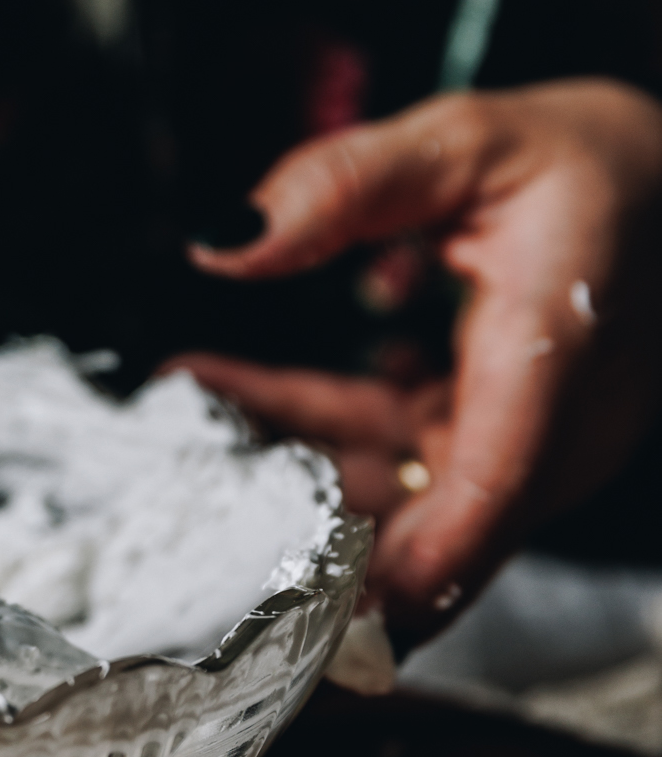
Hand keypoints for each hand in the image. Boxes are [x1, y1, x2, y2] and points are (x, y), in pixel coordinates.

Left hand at [176, 82, 661, 642]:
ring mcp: (531, 446)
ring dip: (286, 470)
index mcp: (563, 352)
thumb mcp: (463, 139)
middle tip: (191, 529)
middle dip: (314, 535)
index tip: (338, 617)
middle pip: (433, 521)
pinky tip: (218, 387)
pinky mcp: (499, 444)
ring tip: (174, 429)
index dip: (419, 562)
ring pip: (396, 493)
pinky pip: (393, 458)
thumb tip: (229, 238)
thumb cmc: (581, 162)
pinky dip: (310, 432)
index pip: (496, 484)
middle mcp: (559, 424)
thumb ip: (345, 185)